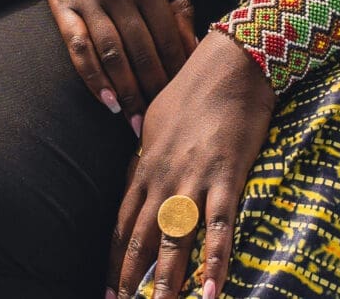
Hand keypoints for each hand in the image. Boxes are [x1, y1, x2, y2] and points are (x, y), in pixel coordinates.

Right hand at [29, 0, 198, 121]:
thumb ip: (178, 0)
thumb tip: (194, 45)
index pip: (170, 37)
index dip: (180, 70)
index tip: (189, 96)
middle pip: (142, 52)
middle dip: (156, 91)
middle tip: (165, 122)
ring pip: (112, 56)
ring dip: (128, 94)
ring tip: (138, 124)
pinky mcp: (61, 5)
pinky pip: (78, 49)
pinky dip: (93, 79)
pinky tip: (108, 102)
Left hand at [110, 33, 274, 298]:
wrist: (229, 63)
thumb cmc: (195, 87)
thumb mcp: (158, 120)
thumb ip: (147, 150)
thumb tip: (137, 164)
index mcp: (145, 165)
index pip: (123, 222)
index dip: (116, 258)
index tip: (109, 286)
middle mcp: (162, 177)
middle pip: (141, 238)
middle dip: (131, 278)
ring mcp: (192, 179)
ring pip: (174, 240)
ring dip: (167, 282)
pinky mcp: (226, 177)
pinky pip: (219, 228)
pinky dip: (214, 262)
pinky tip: (211, 292)